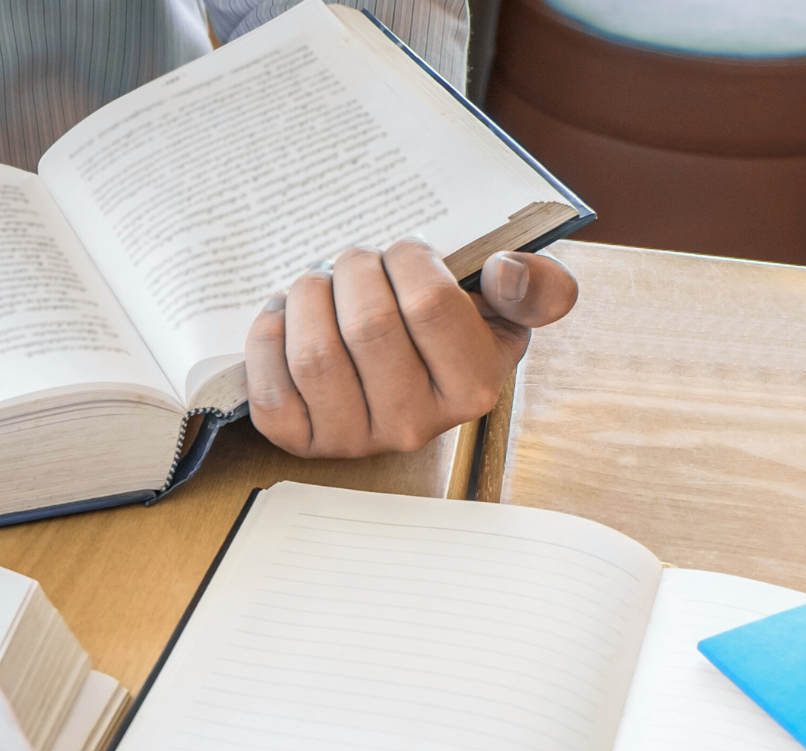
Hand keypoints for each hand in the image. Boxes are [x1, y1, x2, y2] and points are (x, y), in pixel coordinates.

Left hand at [244, 239, 577, 456]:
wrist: (400, 375)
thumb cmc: (451, 332)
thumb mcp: (507, 310)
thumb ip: (536, 287)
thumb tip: (507, 271)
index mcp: (473, 388)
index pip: (432, 305)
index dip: (409, 259)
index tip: (403, 253)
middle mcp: (416, 425)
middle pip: (369, 326)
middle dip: (354, 271)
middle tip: (355, 262)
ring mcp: (354, 440)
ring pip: (315, 355)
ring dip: (307, 298)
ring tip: (319, 285)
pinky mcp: (302, 442)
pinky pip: (271, 390)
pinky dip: (269, 339)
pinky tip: (287, 317)